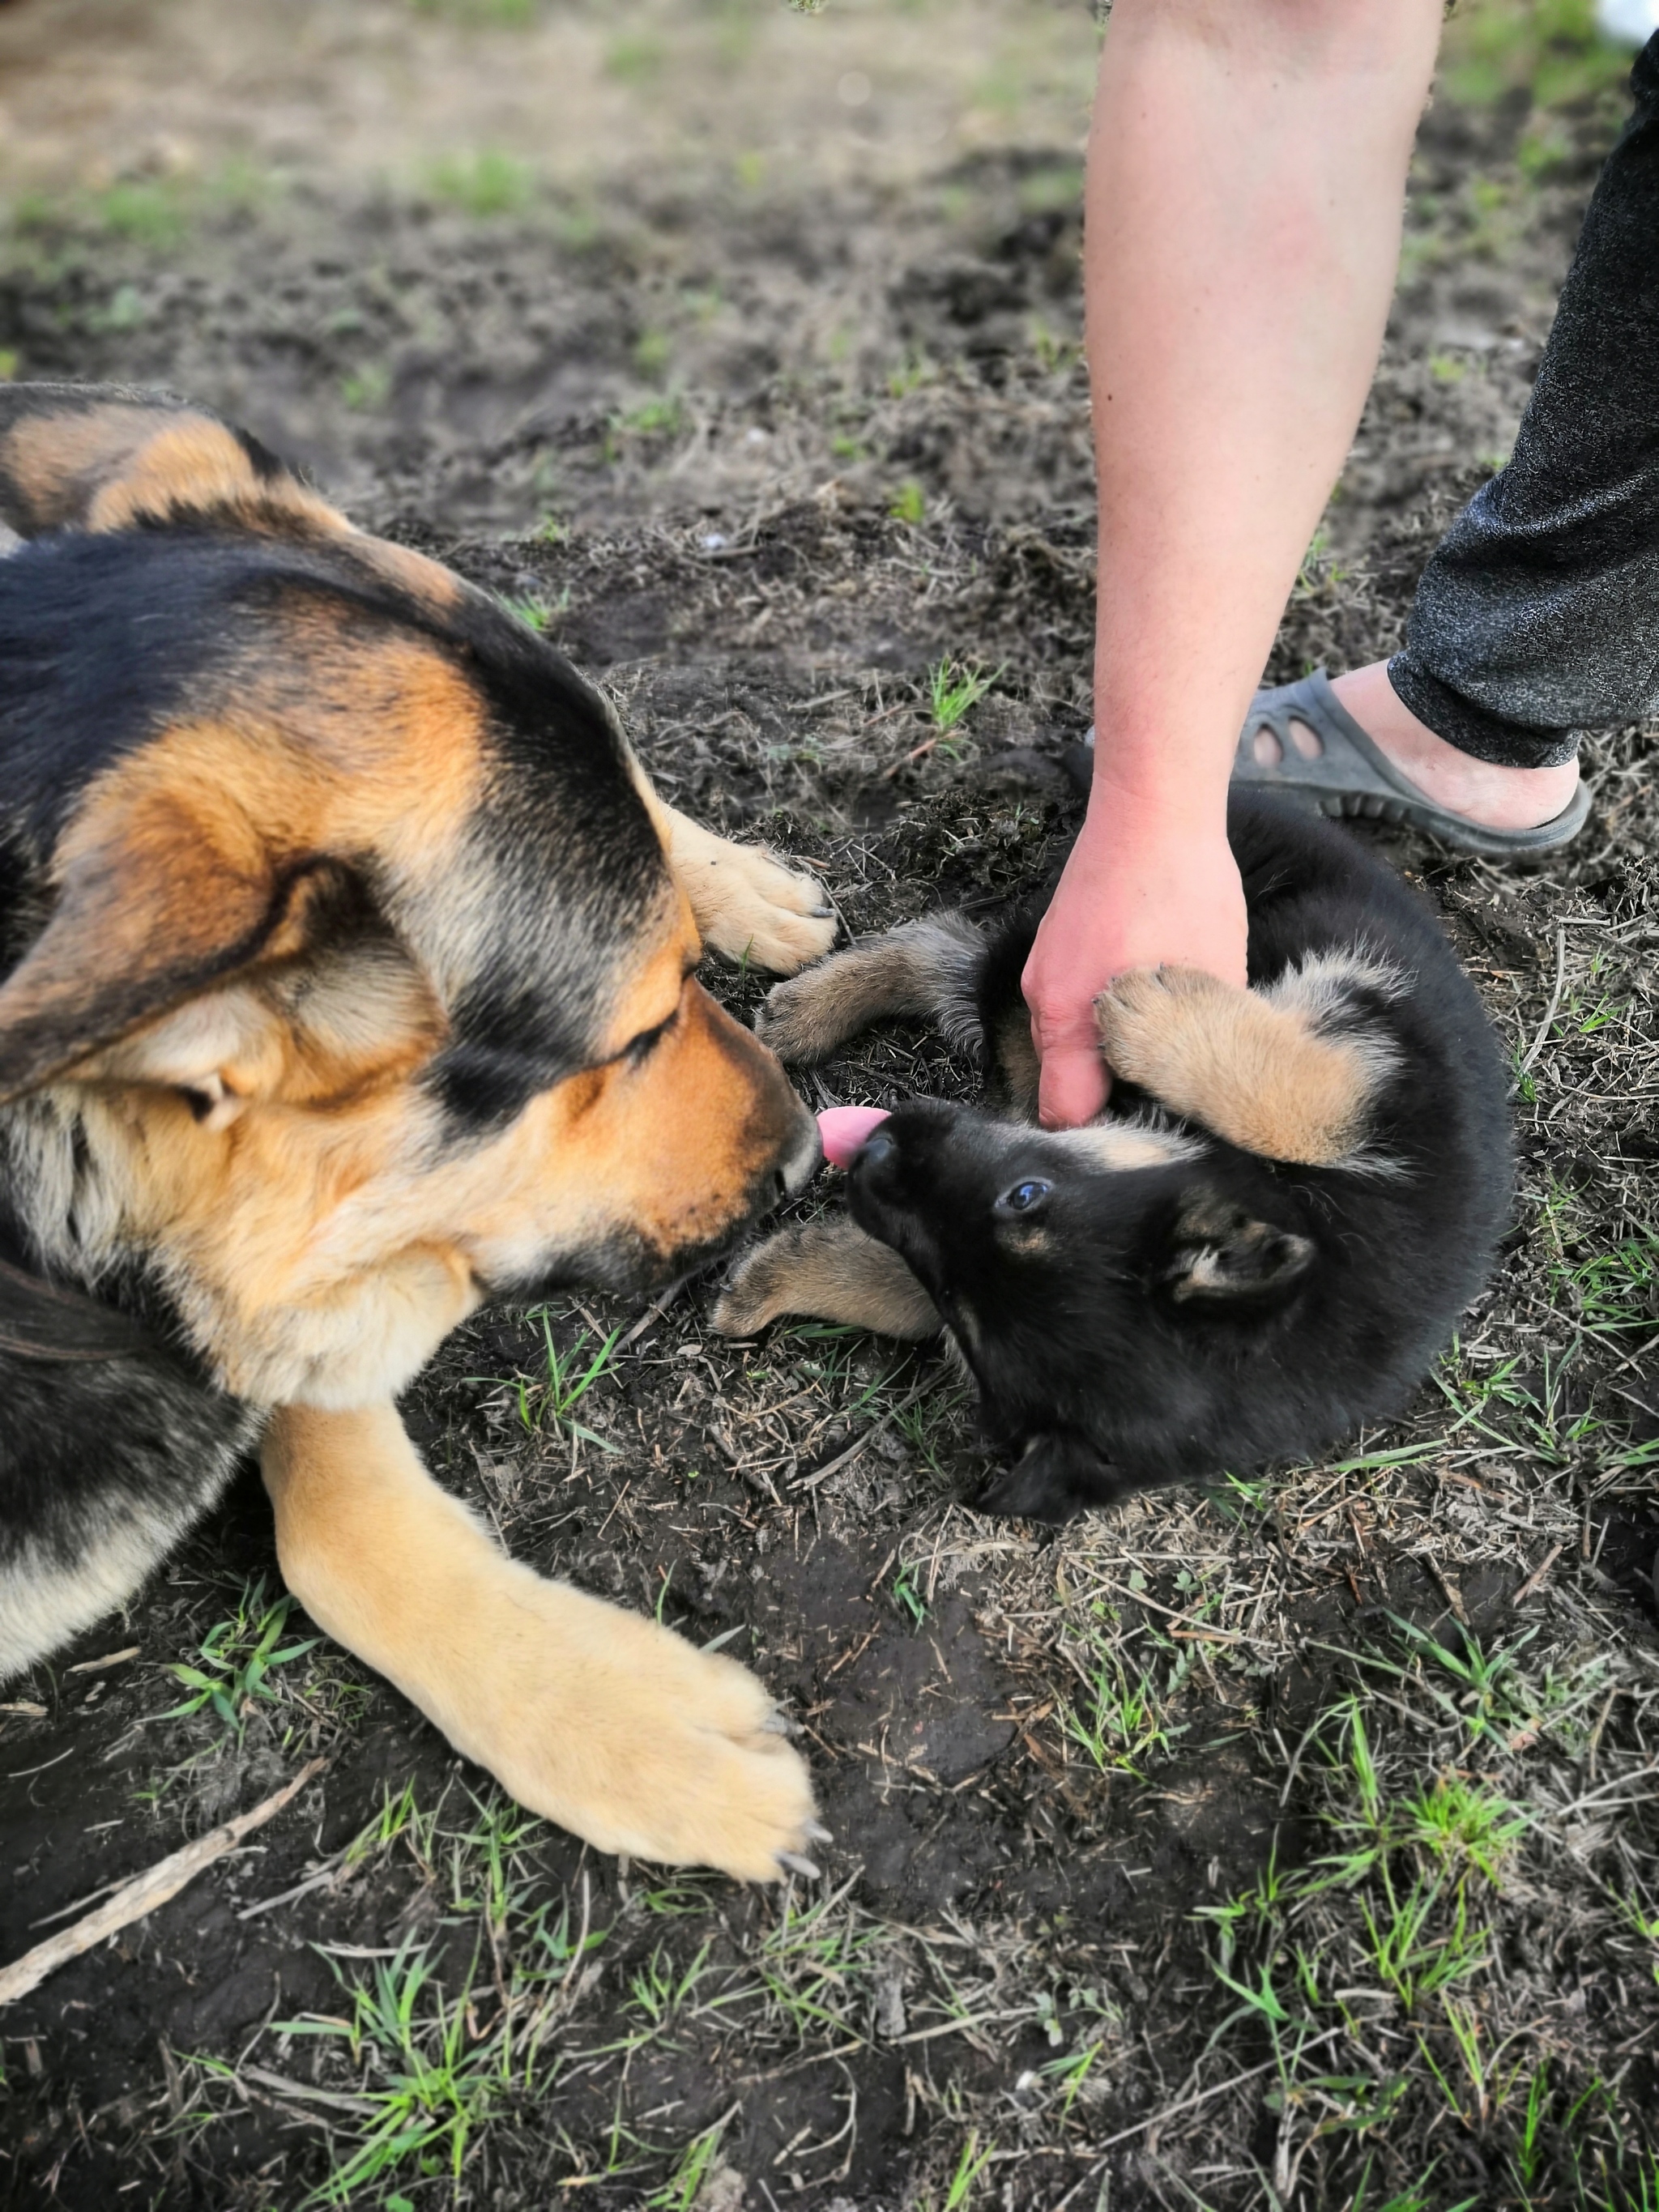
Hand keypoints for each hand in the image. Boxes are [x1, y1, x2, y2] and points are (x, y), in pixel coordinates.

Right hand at [1021, 807, 1248, 1128]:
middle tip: (1172, 1091)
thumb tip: (1212, 1093)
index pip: (1065, 1114)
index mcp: (1067, 1018)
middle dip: (1112, 1094)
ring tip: (1169, 1036)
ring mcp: (1045, 967)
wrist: (1152, 802)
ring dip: (1112, 1049)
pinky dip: (1106, 1012)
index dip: (1108, 1132)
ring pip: (1071, 1040)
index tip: (1153, 1131)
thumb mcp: (1212, 980)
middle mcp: (1041, 998)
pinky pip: (1074, 1001)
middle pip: (1064, 1080)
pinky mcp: (1058, 944)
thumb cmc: (1183, 886)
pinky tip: (1155, 991)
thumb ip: (1198, 1047)